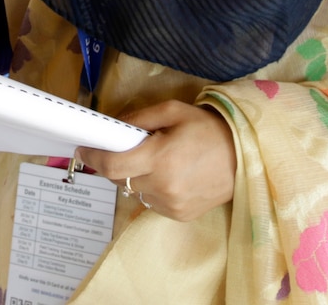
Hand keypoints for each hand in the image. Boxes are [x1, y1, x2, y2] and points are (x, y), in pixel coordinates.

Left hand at [75, 101, 236, 221]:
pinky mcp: (179, 215)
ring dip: (133, 176)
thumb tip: (112, 126)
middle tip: (125, 147)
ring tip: (154, 161)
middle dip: (115, 162)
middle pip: (119, 179)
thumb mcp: (172, 111)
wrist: (245, 158)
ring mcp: (171, 205)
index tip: (83, 148)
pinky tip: (167, 175)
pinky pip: (150, 201)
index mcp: (160, 159)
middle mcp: (163, 186)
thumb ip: (138, 119)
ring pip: (133, 191)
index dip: (93, 156)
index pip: (112, 165)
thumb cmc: (208, 129)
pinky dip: (150, 188)